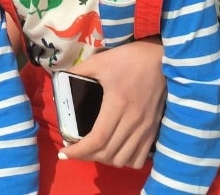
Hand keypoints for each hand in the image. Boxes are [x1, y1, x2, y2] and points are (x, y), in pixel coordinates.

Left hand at [59, 38, 165, 168]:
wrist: (160, 58)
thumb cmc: (129, 58)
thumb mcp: (100, 61)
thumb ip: (79, 71)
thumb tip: (59, 76)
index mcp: (117, 104)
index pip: (97, 139)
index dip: (78, 151)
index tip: (64, 153)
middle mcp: (133, 121)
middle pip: (107, 153)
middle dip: (86, 156)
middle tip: (74, 150)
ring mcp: (145, 128)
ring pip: (122, 159)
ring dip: (104, 159)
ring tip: (92, 150)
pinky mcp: (154, 129)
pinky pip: (139, 158)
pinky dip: (124, 160)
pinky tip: (114, 151)